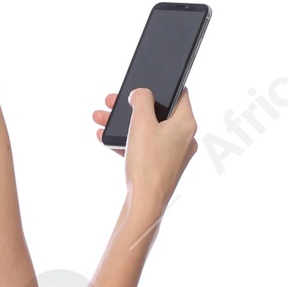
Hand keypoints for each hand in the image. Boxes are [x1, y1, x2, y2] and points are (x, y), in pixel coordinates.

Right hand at [92, 87, 198, 213]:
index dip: (161, 86)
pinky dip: (127, 141)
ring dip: (124, 123)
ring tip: (101, 118)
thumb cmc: (147, 164)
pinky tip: (106, 139)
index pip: (179, 94)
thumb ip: (141, 100)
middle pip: (158, 112)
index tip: (144, 82)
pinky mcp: (161, 167)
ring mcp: (173, 154)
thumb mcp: (141, 123)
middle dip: (131, 106)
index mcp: (186, 124)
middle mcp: (184, 138)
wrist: (144, 204)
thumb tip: (141, 93)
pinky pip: (144, 147)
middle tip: (112, 100)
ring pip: (148, 130)